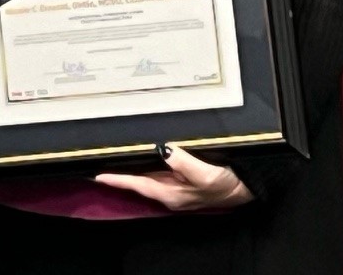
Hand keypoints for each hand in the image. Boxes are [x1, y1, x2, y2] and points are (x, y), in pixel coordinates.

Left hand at [95, 143, 252, 211]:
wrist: (244, 189)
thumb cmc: (226, 183)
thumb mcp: (205, 174)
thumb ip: (184, 163)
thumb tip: (163, 149)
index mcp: (171, 193)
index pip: (138, 184)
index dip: (118, 180)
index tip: (98, 176)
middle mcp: (170, 192)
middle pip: (139, 183)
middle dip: (120, 175)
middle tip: (99, 165)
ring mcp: (176, 188)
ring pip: (148, 178)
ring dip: (132, 170)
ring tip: (114, 160)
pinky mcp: (184, 181)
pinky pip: (159, 173)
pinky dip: (147, 167)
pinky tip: (144, 158)